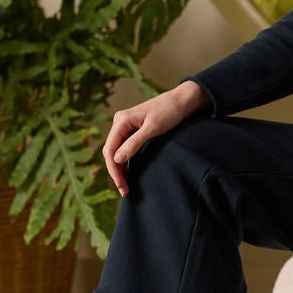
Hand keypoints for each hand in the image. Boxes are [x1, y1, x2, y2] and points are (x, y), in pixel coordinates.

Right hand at [104, 81, 209, 196]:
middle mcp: (120, 123)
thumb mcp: (153, 129)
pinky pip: (124, 148)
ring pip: (116, 152)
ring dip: (120, 169)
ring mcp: (125, 126)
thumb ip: (134, 143)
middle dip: (116, 172)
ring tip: (126, 187)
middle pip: (111, 152)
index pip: (110, 150)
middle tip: (125, 191)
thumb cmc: (169, 111)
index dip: (114, 170)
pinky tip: (129, 173)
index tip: (122, 186)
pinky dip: (125, 162)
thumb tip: (117, 160)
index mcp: (121, 120)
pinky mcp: (133, 130)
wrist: (182, 101)